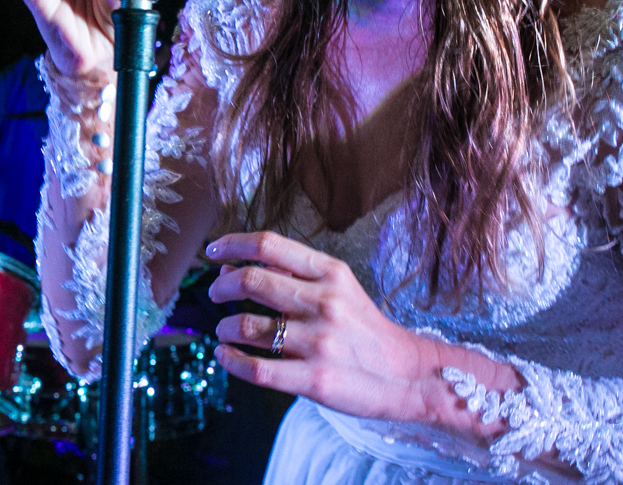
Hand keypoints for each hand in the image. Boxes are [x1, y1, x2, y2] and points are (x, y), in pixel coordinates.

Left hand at [205, 231, 435, 424]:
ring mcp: (318, 342)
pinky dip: (231, 361)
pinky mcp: (314, 379)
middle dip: (221, 287)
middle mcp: (323, 302)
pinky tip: (225, 356)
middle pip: (251, 281)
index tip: (213, 251)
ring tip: (225, 332)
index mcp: (330, 273)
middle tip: (215, 294)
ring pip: (247, 326)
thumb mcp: (339, 287)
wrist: (409, 375)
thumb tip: (234, 265)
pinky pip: (257, 369)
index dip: (232, 244)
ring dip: (224, 328)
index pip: (268, 245)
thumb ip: (292, 273)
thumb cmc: (365, 329)